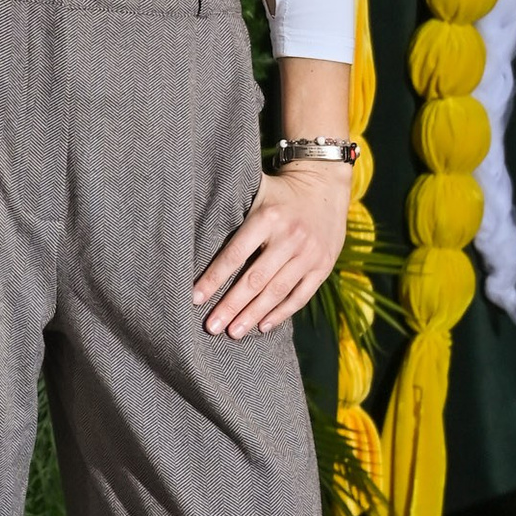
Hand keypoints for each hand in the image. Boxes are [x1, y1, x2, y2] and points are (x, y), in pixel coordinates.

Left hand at [193, 161, 351, 336]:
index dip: (214, 279)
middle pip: (255, 279)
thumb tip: (190, 223)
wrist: (324, 183)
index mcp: (267, 218)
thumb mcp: (254, 189)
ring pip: (277, 291)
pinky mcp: (324, 265)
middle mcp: (290, 237)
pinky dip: (281, 313)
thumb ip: (230, 206)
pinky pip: (300, 295)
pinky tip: (262, 326)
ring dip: (253, 315)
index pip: (235, 254)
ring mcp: (309, 254)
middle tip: (212, 326)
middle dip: (231, 305)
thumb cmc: (278, 191)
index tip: (195, 298)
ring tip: (232, 332)